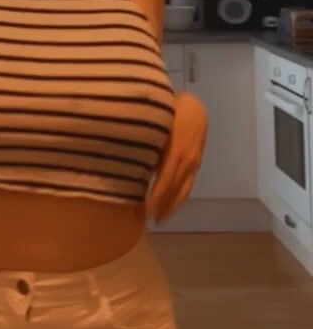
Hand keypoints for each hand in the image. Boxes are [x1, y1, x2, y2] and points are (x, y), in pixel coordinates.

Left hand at [145, 92, 207, 222]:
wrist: (194, 108)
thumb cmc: (170, 113)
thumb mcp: (157, 127)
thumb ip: (147, 146)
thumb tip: (131, 164)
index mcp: (176, 153)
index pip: (164, 182)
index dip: (154, 199)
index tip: (143, 211)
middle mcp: (187, 162)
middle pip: (173, 190)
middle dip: (160, 207)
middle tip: (144, 221)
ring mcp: (193, 164)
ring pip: (183, 191)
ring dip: (171, 207)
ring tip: (159, 220)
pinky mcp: (196, 164)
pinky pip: (187, 185)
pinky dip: (178, 198)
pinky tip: (170, 205)